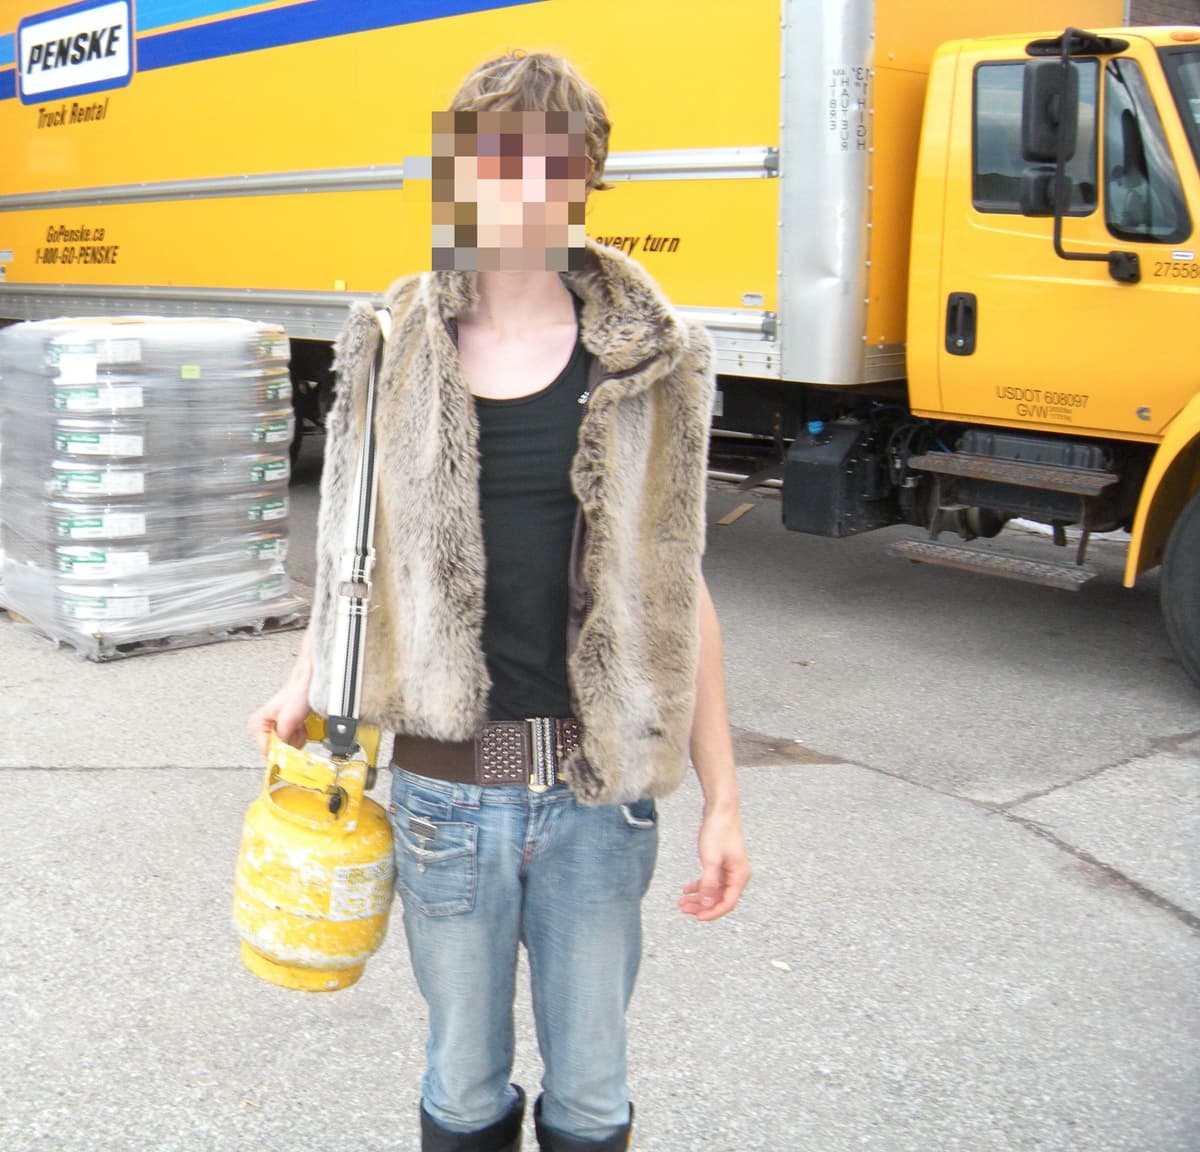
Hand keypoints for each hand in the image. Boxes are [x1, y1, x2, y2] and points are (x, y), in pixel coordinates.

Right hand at [247, 675, 310, 756]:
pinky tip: (300, 724)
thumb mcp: (288, 721)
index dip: (281, 751)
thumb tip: (281, 755)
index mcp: (256, 725)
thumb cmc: (297, 695)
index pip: (267, 751)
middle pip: (277, 750)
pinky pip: (292, 741)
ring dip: (297, 737)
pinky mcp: (283, 729)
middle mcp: (262, 728)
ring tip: (298, 724)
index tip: (292, 748)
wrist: (308, 684)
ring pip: (286, 747)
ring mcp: (273, 729)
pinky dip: (299, 735)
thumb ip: (282, 740)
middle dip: (291, 741)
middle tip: (296, 728)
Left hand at [678, 803, 749, 920]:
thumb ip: (709, 883)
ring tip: (682, 902)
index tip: (697, 917)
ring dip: (699, 897)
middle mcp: (737, 875)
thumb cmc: (719, 831)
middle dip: (702, 906)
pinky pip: (711, 880)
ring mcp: (730, 869)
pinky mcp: (722, 863)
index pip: (727, 903)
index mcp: (740, 876)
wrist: (720, 809)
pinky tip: (687, 889)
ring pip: (714, 891)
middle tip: (684, 909)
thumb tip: (707, 903)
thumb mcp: (711, 859)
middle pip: (720, 899)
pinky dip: (699, 886)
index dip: (712, 912)